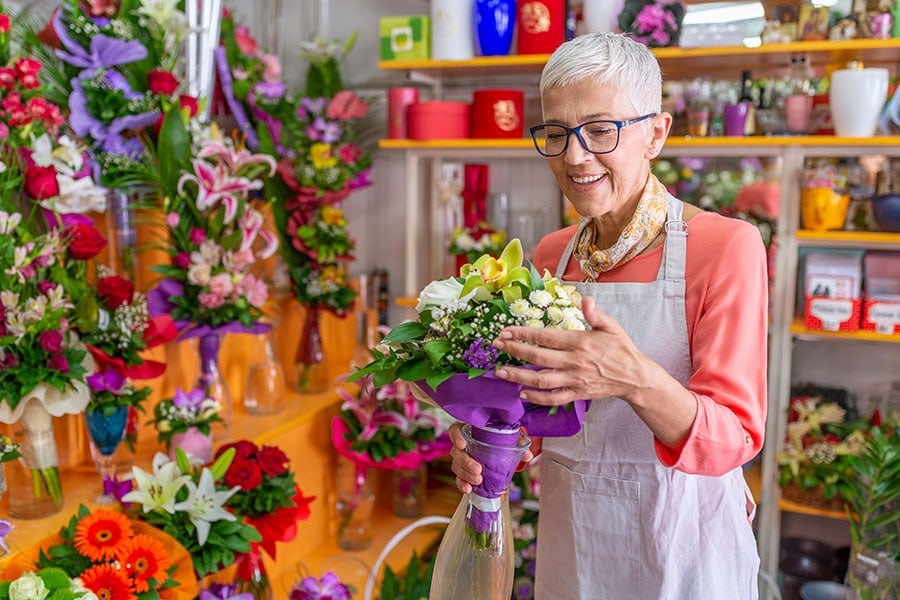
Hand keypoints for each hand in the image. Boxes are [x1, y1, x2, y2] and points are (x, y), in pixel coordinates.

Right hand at [448, 423, 538, 493]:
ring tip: (478, 480)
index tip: (462, 444)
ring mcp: (461, 459)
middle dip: (465, 462)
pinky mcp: (464, 472)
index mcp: (471, 432)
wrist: (502, 450)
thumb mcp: (510, 437)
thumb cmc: (502, 439)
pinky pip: (459, 478)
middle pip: (456, 452)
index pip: (455, 430)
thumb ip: (519, 442)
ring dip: (466, 475)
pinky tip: (469, 489)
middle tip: (478, 469)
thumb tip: (527, 456)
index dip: (455, 436)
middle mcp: (463, 445)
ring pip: (456, 466)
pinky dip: (462, 484)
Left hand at [492, 296, 648, 405]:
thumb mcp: (611, 327)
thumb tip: (585, 298)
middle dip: (514, 351)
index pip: (545, 337)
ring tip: (500, 372)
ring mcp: (574, 380)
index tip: (506, 331)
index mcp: (580, 342)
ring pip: (541, 380)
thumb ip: (595, 314)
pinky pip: (554, 398)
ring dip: (518, 376)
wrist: (634, 377)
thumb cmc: (621, 349)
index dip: (523, 334)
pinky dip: (537, 398)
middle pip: (538, 357)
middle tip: (496, 346)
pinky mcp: (577, 394)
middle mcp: (574, 362)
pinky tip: (522, 393)